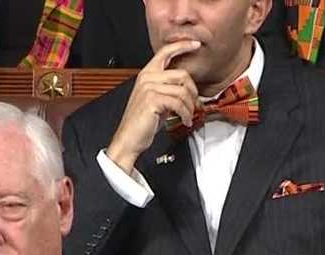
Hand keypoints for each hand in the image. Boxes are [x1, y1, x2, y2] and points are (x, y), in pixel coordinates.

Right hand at [105, 40, 201, 173]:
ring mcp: (149, 88)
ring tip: (188, 116)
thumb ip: (168, 90)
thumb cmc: (142, 123)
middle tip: (195, 105)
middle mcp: (147, 78)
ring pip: (183, 91)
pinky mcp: (152, 100)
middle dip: (193, 93)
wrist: (129, 139)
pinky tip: (184, 120)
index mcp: (147, 74)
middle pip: (182, 75)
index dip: (182, 46)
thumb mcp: (156, 101)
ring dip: (190, 107)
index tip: (195, 44)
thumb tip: (188, 90)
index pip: (165, 52)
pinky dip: (185, 114)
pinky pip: (179, 103)